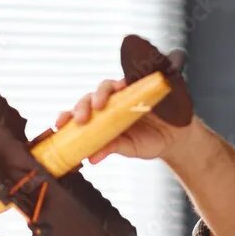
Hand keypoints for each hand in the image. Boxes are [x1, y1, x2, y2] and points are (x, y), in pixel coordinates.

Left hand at [55, 78, 191, 163]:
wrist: (175, 138)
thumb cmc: (147, 142)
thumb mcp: (127, 148)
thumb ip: (110, 149)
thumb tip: (91, 158)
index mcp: (100, 118)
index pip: (79, 113)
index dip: (67, 115)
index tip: (59, 124)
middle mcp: (110, 103)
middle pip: (90, 97)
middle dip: (82, 106)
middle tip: (82, 118)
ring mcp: (126, 93)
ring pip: (107, 85)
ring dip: (101, 93)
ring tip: (101, 105)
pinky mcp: (143, 85)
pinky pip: (133, 78)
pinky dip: (127, 80)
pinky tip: (124, 85)